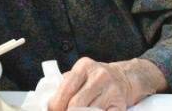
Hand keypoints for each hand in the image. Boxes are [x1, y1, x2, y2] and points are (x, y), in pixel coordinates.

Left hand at [48, 58, 164, 110]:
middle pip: (76, 104)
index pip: (66, 88)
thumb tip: (48, 104)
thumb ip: (65, 85)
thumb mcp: (80, 74)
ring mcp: (112, 90)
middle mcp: (99, 76)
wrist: (123, 78)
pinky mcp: (120, 105)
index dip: (56, 104)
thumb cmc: (95, 78)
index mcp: (84, 66)